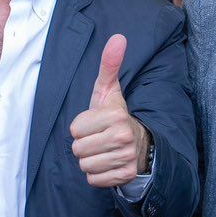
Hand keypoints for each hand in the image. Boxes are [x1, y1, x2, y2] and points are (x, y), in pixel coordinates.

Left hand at [69, 34, 148, 189]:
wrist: (140, 143)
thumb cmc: (115, 115)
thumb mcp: (109, 91)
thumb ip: (109, 65)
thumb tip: (118, 37)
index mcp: (116, 116)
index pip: (75, 129)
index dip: (81, 127)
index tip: (96, 124)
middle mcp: (122, 138)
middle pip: (77, 149)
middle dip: (84, 145)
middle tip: (99, 138)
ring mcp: (125, 159)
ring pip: (84, 166)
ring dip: (90, 160)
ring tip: (103, 150)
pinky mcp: (124, 177)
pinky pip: (93, 180)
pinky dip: (97, 175)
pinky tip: (108, 163)